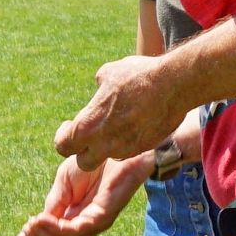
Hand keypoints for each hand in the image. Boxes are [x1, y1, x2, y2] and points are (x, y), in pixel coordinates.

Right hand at [18, 154, 150, 235]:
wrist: (114, 148)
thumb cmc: (93, 164)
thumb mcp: (64, 184)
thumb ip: (54, 204)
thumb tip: (37, 224)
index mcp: (77, 219)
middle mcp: (87, 226)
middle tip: (24, 232)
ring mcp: (96, 224)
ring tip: (31, 225)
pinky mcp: (103, 217)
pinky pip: (75, 230)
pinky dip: (55, 228)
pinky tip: (41, 219)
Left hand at [55, 53, 179, 165]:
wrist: (173, 85)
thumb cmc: (137, 76)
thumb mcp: (109, 73)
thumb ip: (100, 86)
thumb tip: (100, 86)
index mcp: (88, 125)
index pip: (63, 146)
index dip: (64, 138)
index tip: (69, 127)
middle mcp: (104, 143)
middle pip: (84, 162)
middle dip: (85, 151)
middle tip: (91, 135)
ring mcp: (126, 149)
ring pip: (110, 156)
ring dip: (110, 145)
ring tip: (119, 123)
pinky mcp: (144, 148)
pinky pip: (130, 150)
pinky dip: (129, 141)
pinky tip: (137, 123)